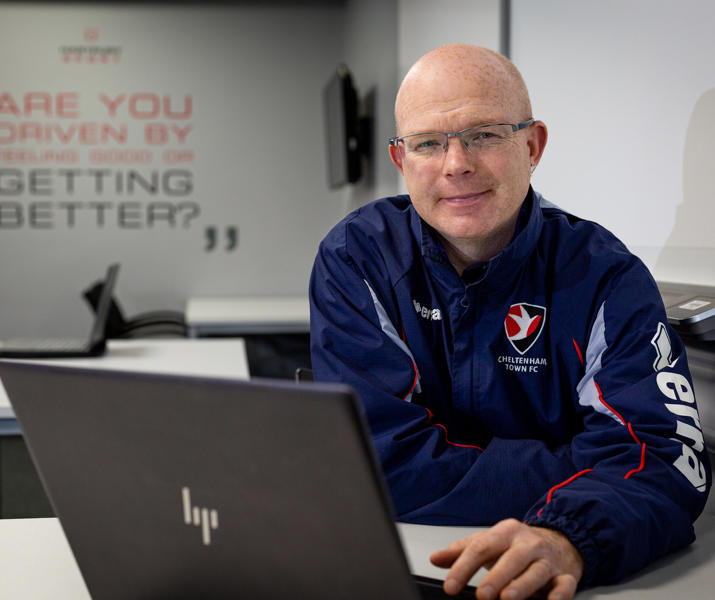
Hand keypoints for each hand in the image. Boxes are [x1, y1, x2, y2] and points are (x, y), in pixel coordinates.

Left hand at [430, 518, 582, 599]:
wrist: (557, 543)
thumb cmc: (515, 547)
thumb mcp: (488, 543)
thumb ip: (461, 551)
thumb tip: (435, 558)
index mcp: (505, 533)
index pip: (481, 547)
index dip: (463, 567)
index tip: (450, 587)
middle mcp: (527, 544)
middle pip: (511, 558)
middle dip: (496, 577)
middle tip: (482, 595)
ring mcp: (547, 560)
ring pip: (536, 571)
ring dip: (522, 586)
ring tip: (507, 598)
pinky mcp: (565, 576)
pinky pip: (564, 586)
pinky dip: (559, 596)